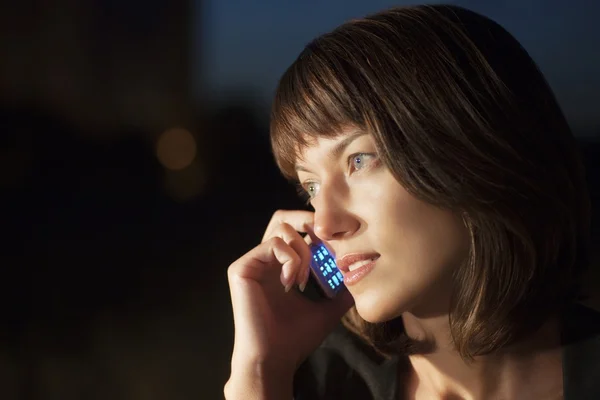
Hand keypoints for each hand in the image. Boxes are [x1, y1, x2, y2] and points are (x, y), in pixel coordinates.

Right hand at [225, 210, 352, 395]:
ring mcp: (251, 262)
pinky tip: (293, 283)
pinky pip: (272, 244)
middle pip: (283, 218)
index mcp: (280, 266)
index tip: (337, 243)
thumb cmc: (295, 338)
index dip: (317, 230)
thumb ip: (340, 289)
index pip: (297, 231)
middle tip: (326, 241)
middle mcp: (264, 260)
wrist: (274, 360)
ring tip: (306, 279)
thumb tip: (361, 274)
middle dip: (308, 222)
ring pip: (281, 228)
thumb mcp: (327, 309)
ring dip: (302, 250)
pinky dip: (290, 259)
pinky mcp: (242, 267)